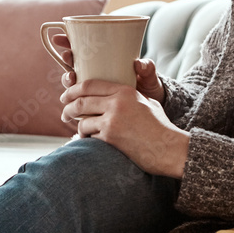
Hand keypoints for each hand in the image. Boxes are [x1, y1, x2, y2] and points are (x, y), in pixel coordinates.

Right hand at [51, 34, 165, 102]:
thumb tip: (139, 63)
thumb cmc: (148, 87)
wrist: (150, 109)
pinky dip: (74, 100)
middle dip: (66, 59)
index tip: (60, 37)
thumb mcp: (149, 76)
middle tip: (67, 56)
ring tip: (71, 77)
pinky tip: (73, 101)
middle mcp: (95, 72)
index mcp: (105, 60)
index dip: (68, 41)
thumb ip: (147, 69)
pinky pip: (80, 101)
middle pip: (73, 63)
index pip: (83, 47)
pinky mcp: (94, 104)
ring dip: (67, 78)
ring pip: (73, 81)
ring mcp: (94, 88)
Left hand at [60, 79, 189, 178]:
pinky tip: (89, 140)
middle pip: (81, 100)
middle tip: (64, 113)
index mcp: (124, 90)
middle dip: (68, 107)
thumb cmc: (160, 126)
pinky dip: (86, 138)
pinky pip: (89, 135)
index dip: (74, 89)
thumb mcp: (146, 102)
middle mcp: (116, 102)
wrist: (169, 148)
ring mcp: (112, 120)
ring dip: (76, 125)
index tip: (67, 95)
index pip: (90, 84)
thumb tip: (110, 95)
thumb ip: (128, 96)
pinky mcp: (110, 137)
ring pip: (82, 119)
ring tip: (77, 129)